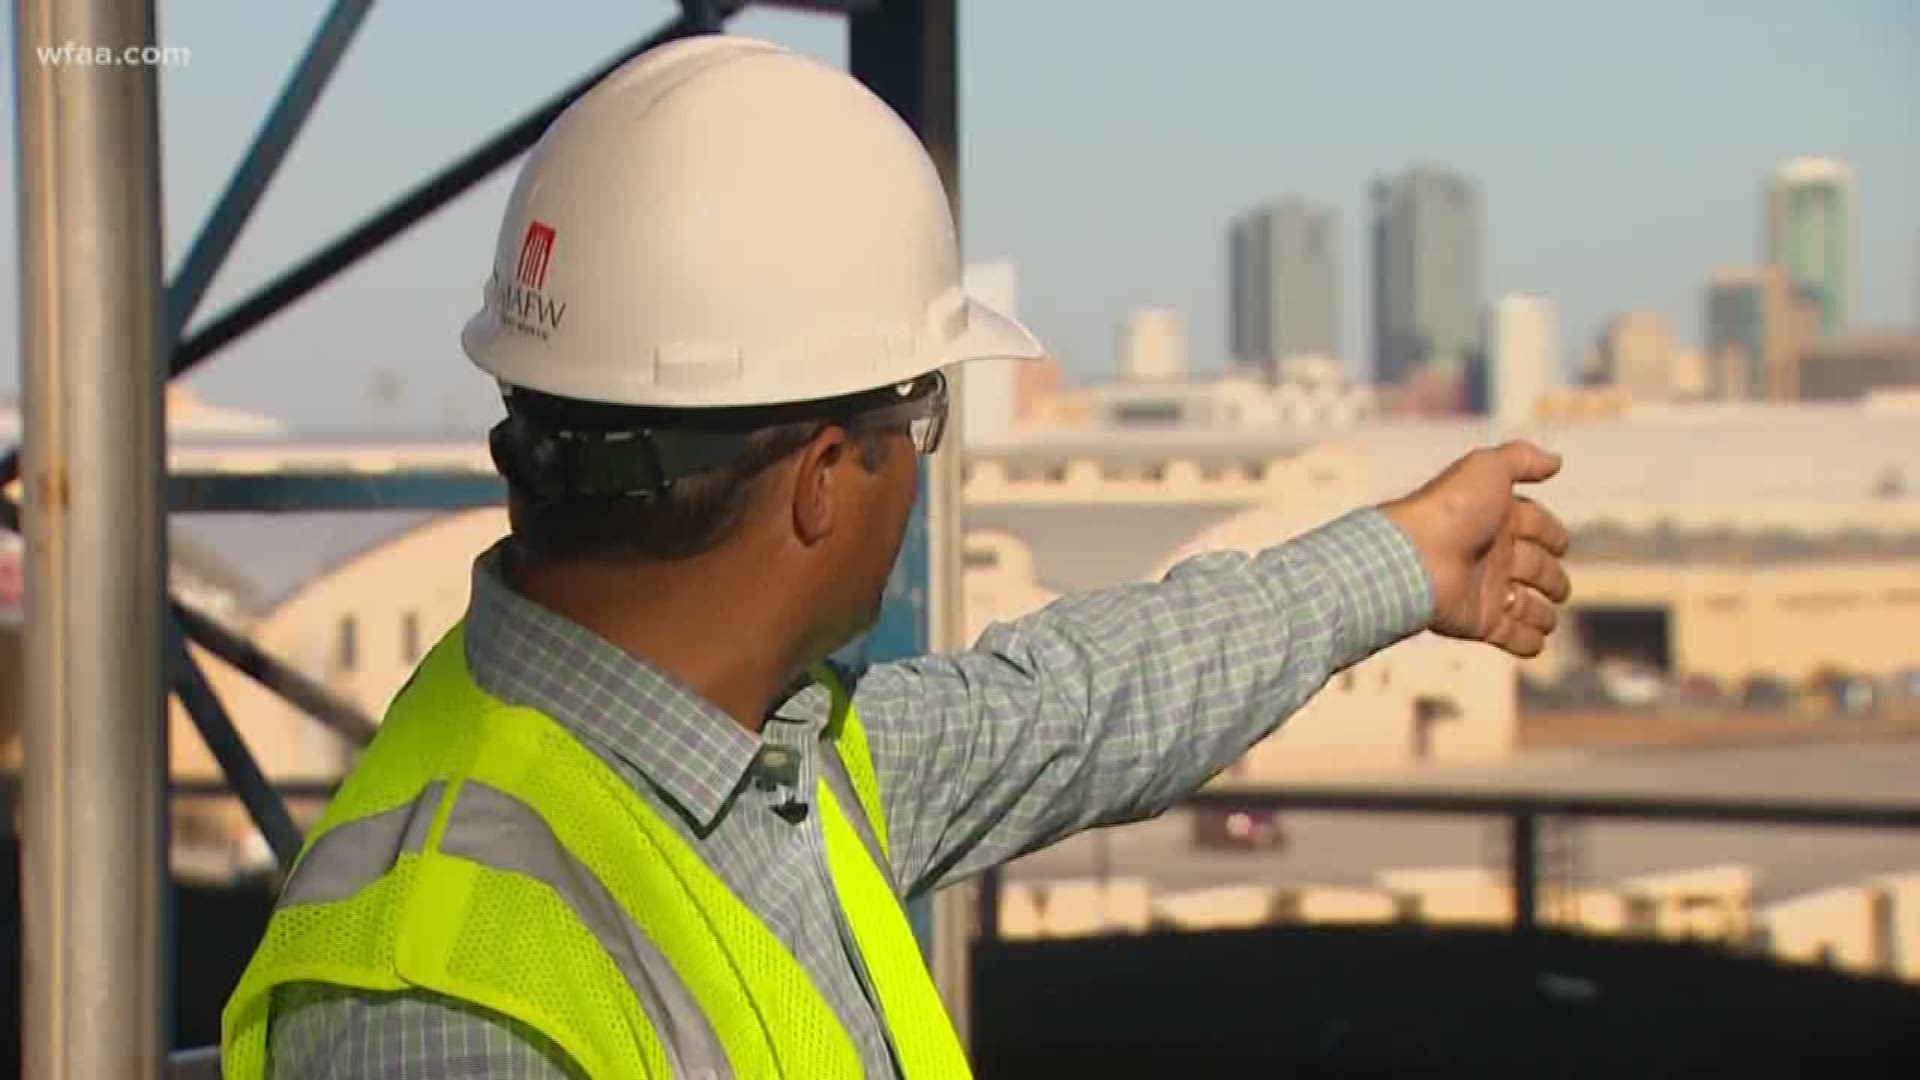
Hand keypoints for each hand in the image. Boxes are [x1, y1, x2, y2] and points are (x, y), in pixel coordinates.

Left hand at [1380, 441, 1571, 657]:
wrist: (1415, 556)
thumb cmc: (1451, 509)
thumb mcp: (1487, 468)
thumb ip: (1522, 458)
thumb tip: (1557, 461)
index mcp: (1495, 517)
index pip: (1535, 525)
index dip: (1551, 533)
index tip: (1562, 544)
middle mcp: (1491, 553)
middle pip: (1535, 567)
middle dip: (1552, 577)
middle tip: (1560, 587)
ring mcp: (1485, 588)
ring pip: (1524, 604)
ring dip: (1542, 613)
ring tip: (1550, 619)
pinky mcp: (1480, 620)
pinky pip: (1510, 635)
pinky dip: (1527, 642)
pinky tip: (1538, 641)